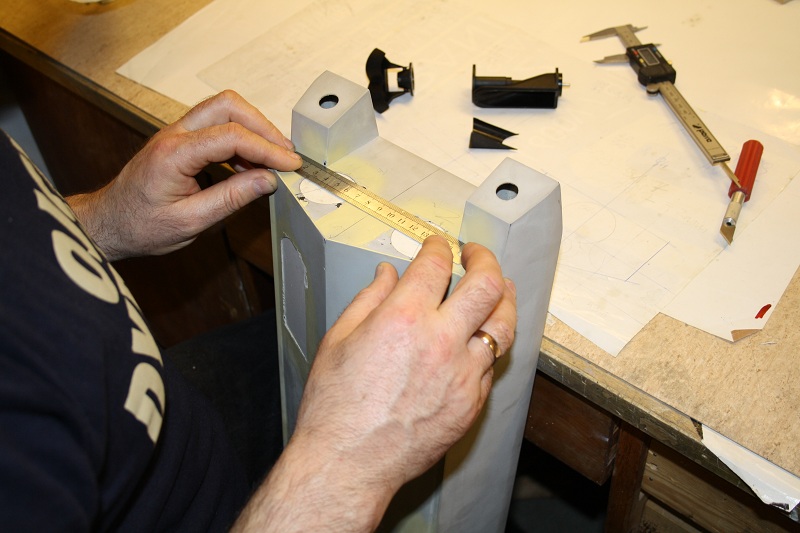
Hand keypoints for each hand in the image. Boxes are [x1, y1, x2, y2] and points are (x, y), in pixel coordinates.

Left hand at [68, 90, 301, 259]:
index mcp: (173, 154)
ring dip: (253, 129)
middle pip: (228, 106)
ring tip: (273, 160)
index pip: (230, 136)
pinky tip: (251, 163)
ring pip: (223, 110)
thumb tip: (267, 180)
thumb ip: (230, 198)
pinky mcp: (180, 140)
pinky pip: (216, 125)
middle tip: (285, 153)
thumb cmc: (140, 226)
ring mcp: (175, 133)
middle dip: (262, 126)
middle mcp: (173, 134)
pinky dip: (240, 138)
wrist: (109, 223)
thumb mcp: (190, 221)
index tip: (289, 164)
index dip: (266, 148)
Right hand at [234, 237, 516, 531]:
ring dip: (504, 298)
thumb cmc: (337, 408)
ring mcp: (463, 375)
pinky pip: (492, 364)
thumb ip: (369, 300)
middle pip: (486, 284)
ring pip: (505, 324)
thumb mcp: (339, 340)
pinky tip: (483, 337)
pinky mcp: (472, 403)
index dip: (439, 246)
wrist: (349, 463)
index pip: (436, 264)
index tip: (438, 245)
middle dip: (485, 259)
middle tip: (476, 255)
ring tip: (498, 288)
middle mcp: (441, 342)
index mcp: (404, 319)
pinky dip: (491, 342)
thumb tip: (388, 275)